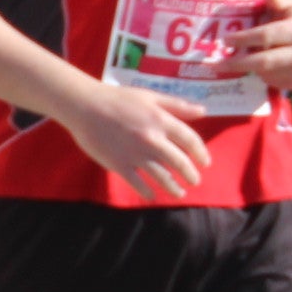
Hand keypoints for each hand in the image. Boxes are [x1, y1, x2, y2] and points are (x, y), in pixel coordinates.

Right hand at [66, 81, 210, 199]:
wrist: (85, 106)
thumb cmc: (118, 98)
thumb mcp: (150, 96)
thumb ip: (177, 105)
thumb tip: (203, 110)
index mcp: (161, 120)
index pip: (190, 140)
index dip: (201, 153)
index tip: (205, 163)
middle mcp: (152, 139)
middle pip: (179, 162)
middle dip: (191, 175)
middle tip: (195, 181)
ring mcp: (135, 154)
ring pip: (162, 176)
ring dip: (173, 188)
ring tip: (179, 193)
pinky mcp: (119, 164)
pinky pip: (138, 183)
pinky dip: (147, 192)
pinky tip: (152, 196)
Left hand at [226, 0, 291, 93]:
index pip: (266, 36)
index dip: (244, 39)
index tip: (225, 41)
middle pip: (264, 62)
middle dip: (238, 64)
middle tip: (216, 64)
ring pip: (267, 74)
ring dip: (250, 69)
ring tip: (239, 60)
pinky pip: (274, 83)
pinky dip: (263, 76)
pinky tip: (259, 67)